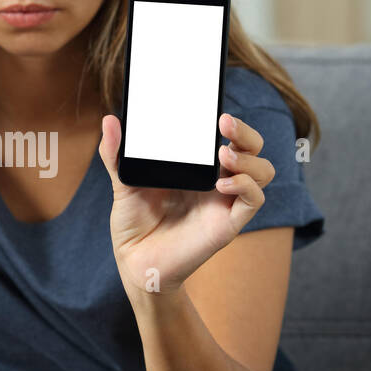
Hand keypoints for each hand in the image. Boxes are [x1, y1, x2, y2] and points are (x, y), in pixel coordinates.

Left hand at [97, 112, 274, 295]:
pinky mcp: (227, 224)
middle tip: (225, 123)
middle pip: (252, 149)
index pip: (228, 136)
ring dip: (249, 159)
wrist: (134, 261)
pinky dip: (245, 186)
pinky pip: (253, 200)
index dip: (232, 122)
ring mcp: (224, 201)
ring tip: (223, 154)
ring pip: (262, 172)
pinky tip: (221, 183)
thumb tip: (108, 121)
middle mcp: (216, 181)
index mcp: (198, 167)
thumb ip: (116, 154)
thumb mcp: (123, 182)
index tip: (217, 110)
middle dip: (246, 133)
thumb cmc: (133, 222)